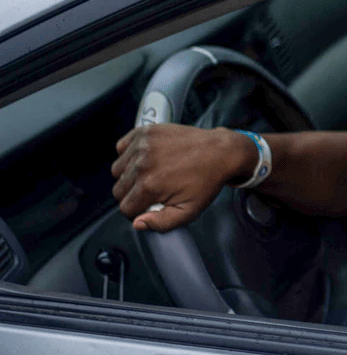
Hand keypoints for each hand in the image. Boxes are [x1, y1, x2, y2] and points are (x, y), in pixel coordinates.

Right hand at [112, 124, 251, 231]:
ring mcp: (143, 145)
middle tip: (153, 190)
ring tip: (150, 173)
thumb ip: (161, 223)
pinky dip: (129, 154)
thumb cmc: (207, 180)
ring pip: (118, 170)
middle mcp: (142, 164)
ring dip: (129, 174)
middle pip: (119, 190)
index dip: (137, 211)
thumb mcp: (189, 210)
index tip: (149, 206)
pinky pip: (122, 147)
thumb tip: (138, 223)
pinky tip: (146, 158)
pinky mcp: (146, 132)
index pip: (125, 208)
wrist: (221, 151)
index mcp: (150, 185)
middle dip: (133, 194)